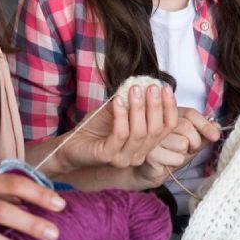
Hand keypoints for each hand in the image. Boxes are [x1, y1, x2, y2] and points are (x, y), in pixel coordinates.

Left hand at [57, 83, 177, 170]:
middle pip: (156, 130)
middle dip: (155, 106)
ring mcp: (124, 158)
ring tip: (134, 89)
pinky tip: (117, 100)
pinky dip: (121, 115)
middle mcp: (138, 154)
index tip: (165, 87)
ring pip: (140, 133)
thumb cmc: (95, 127)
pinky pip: (120, 135)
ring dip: (138, 108)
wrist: (70, 143)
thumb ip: (131, 100)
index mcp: (146, 144)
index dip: (169, 107)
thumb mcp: (118, 110)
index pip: (167, 127)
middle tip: (151, 86)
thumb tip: (144, 82)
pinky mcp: (108, 156)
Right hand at [132, 108, 221, 187]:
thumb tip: (217, 127)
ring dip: (183, 153)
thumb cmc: (170, 151)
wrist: (150, 169)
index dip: (205, 124)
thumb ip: (203, 132)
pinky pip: (176, 158)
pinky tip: (166, 161)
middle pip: (187, 127)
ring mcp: (153, 137)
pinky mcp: (150, 153)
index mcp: (168, 114)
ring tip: (173, 153)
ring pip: (182, 143)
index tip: (215, 136)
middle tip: (188, 148)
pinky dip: (176, 162)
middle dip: (195, 142)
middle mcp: (158, 121)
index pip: (190, 113)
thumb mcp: (189, 140)